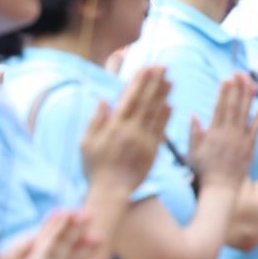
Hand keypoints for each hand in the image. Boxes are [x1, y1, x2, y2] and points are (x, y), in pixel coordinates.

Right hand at [81, 67, 170, 193]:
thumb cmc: (95, 167)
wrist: (111, 191)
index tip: (146, 68)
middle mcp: (131, 131)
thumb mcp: (86, 143)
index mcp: (114, 127)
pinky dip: (166, 117)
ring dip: (163, 95)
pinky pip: (161, 130)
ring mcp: (144, 141)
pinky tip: (171, 104)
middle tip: (163, 66)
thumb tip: (104, 101)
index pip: (129, 99)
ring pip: (155, 114)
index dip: (139, 82)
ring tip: (170, 80)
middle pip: (145, 102)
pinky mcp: (152, 151)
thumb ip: (96, 121)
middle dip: (154, 83)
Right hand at [189, 74, 257, 188]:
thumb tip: (194, 115)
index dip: (224, 92)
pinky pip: (257, 128)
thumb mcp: (193, 151)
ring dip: (248, 96)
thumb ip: (194, 132)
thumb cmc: (204, 170)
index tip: (226, 79)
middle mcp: (228, 133)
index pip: (220, 108)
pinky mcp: (250, 146)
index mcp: (213, 133)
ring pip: (245, 113)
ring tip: (251, 81)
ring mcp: (240, 139)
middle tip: (240, 73)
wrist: (221, 188)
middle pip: (234, 106)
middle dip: (237, 88)